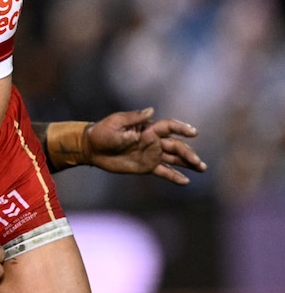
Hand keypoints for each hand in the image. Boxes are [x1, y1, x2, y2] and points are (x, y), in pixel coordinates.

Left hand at [85, 107, 206, 184]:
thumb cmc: (102, 132)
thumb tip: (151, 110)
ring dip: (187, 163)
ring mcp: (151, 154)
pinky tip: (185, 181)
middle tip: (197, 162)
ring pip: (174, 158)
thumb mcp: (116, 122)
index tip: (194, 133)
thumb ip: (134, 118)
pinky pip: (163, 171)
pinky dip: (174, 176)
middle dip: (188, 153)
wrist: (92, 148)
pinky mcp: (146, 166)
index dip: (182, 128)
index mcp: (147, 128)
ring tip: (201, 168)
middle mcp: (153, 141)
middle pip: (175, 145)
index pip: (169, 127)